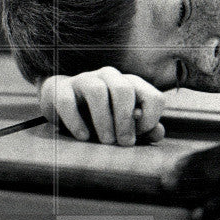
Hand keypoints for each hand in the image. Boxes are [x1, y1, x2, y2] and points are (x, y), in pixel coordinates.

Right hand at [39, 67, 165, 145]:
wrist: (61, 103)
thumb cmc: (100, 116)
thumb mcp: (124, 124)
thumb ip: (143, 128)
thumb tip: (158, 133)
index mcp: (131, 84)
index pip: (154, 97)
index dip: (151, 119)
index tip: (139, 135)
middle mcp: (109, 76)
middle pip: (124, 90)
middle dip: (126, 119)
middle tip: (124, 143)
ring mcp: (84, 79)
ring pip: (97, 92)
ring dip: (104, 120)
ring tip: (106, 141)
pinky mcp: (61, 88)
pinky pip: (68, 100)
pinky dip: (76, 121)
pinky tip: (83, 137)